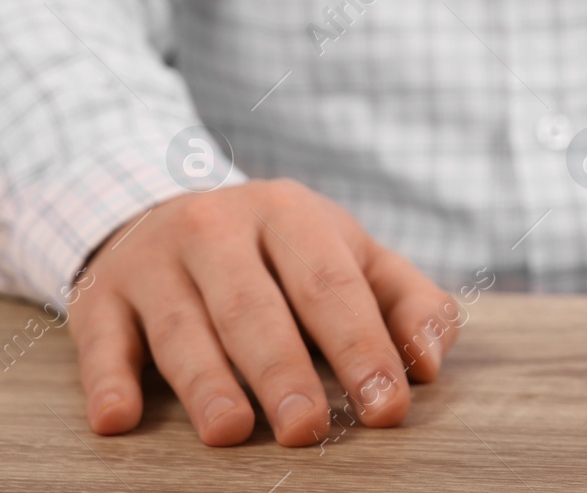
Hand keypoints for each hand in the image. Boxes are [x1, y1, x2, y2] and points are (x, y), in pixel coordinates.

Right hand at [68, 179, 460, 445]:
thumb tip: (430, 364)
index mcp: (290, 213)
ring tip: (231, 431)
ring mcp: (154, 259)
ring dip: (206, 382)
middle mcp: (218, 227)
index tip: (386, 405)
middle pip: (254, 307)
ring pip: (183, 325)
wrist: (169, 211)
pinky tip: (119, 419)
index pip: (331, 284)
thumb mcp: (350, 255)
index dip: (361, 346)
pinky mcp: (101, 295)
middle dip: (283, 370)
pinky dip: (108, 379)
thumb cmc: (282, 253)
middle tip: (308, 429)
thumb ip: (406, 302)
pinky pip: (102, 338)